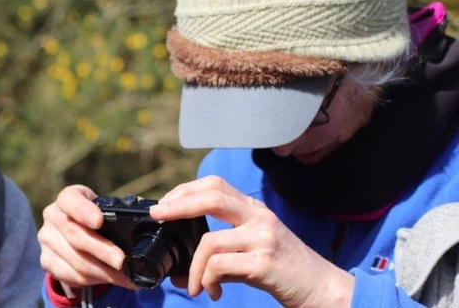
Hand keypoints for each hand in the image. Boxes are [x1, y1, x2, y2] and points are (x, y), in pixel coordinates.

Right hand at [38, 185, 135, 297]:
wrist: (75, 233)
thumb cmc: (97, 216)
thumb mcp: (106, 207)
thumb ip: (122, 209)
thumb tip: (150, 214)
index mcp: (68, 198)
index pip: (70, 200)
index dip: (83, 210)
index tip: (99, 221)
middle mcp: (53, 216)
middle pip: (75, 235)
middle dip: (102, 250)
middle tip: (123, 261)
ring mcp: (47, 239)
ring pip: (76, 260)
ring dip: (104, 271)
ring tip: (126, 275)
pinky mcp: (47, 261)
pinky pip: (72, 275)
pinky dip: (95, 280)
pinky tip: (112, 278)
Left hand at [150, 176, 353, 307]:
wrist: (320, 288)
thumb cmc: (283, 269)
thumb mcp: (253, 249)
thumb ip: (222, 252)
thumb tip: (184, 273)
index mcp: (254, 209)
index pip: (216, 184)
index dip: (187, 190)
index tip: (165, 204)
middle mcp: (259, 217)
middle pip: (213, 196)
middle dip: (178, 204)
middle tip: (158, 217)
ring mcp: (264, 237)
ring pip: (210, 241)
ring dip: (194, 268)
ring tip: (194, 286)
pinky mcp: (265, 262)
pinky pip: (220, 266)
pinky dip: (208, 281)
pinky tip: (213, 293)